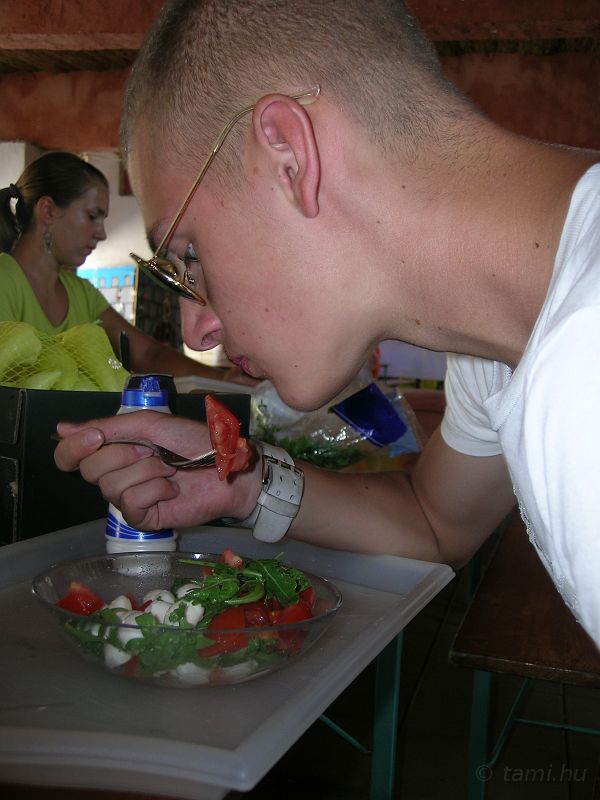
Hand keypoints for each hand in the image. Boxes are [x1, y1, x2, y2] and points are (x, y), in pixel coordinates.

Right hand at [54, 410, 259, 530]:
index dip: (73, 448)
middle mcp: (116, 473)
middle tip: (153, 451)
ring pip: (111, 486)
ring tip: (169, 470)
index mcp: (114, 448)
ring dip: (146, 472)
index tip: (94, 438)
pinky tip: (172, 489)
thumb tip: (62, 428)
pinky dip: (154, 490)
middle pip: (91, 470)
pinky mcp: (143, 518)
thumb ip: (108, 427)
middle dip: (124, 455)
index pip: (70, 455)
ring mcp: (129, 497)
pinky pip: (131, 503)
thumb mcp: (150, 425)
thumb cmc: (193, 441)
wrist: (225, 467)